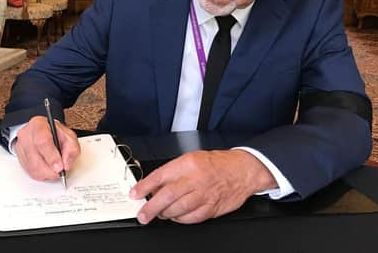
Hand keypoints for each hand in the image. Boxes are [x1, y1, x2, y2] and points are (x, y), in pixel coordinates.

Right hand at [13, 116, 79, 180]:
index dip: (52, 157)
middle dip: (51, 170)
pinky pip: (31, 172)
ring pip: (33, 168)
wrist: (43, 132)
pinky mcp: (19, 157)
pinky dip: (42, 174)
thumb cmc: (55, 134)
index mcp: (39, 124)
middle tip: (60, 170)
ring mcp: (21, 146)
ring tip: (54, 168)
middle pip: (35, 159)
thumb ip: (72, 149)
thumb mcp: (69, 136)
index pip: (42, 141)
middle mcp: (26, 134)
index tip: (60, 167)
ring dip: (47, 173)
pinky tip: (47, 168)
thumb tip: (66, 164)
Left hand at [130, 149, 275, 223]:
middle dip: (151, 207)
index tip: (136, 194)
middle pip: (168, 196)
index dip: (145, 186)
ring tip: (159, 214)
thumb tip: (153, 185)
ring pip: (178, 209)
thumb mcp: (191, 158)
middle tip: (142, 214)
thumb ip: (173, 171)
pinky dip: (180, 220)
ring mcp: (204, 195)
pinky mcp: (212, 208)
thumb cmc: (216, 164)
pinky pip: (192, 218)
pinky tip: (176, 217)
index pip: (161, 175)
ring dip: (165, 214)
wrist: (242, 170)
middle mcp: (195, 179)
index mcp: (188, 164)